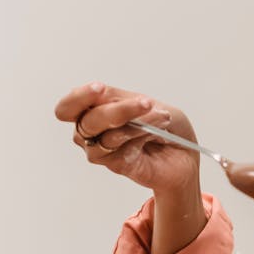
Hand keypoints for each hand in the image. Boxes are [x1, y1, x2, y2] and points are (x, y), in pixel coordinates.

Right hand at [54, 81, 199, 195]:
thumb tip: (106, 101)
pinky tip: (154, 134)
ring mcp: (102, 150)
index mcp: (92, 110)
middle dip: (117, 110)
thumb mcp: (147, 102)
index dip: (79, 97)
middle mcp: (91, 132)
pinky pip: (119, 150)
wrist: (185, 154)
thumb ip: (122, 100)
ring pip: (106, 136)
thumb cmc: (164, 126)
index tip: (100, 88)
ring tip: (162, 118)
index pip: (68, 107)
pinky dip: (139, 138)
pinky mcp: (116, 165)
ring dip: (137, 123)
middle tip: (146, 103)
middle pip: (85, 122)